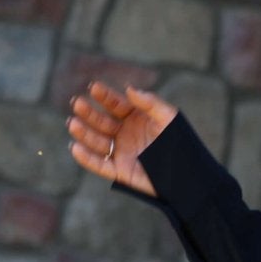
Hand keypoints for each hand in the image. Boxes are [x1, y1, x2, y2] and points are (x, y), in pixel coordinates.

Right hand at [66, 80, 178, 197]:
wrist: (188, 174)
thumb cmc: (181, 143)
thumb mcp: (169, 118)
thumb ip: (150, 103)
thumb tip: (129, 89)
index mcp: (136, 118)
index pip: (116, 104)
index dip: (104, 96)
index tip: (93, 87)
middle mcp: (125, 133)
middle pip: (102, 121)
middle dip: (89, 113)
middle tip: (76, 103)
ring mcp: (122, 152)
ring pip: (98, 142)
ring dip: (84, 133)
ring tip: (72, 123)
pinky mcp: (120, 172)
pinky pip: (100, 165)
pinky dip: (87, 158)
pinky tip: (75, 148)